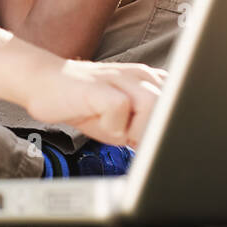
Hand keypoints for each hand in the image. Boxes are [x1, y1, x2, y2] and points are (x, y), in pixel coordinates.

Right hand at [25, 58, 166, 147]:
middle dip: (156, 132)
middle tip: (131, 140)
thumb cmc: (84, 104)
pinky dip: (113, 125)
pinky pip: (120, 107)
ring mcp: (121, 77)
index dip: (173, 127)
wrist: (44, 84)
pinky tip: (99, 122)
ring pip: (152, 105)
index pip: (182, 104)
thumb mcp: (123, 120)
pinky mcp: (101, 85)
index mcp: (151, 81)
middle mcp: (141, 75)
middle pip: (172, 107)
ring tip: (117, 131)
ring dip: (137, 128)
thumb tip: (165, 150)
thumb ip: (147, 129)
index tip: (162, 145)